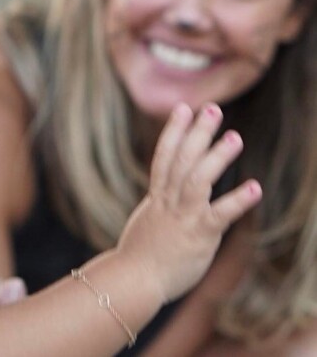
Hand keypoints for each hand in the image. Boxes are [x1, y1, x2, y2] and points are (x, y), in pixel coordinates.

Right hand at [117, 103, 260, 304]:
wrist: (133, 280)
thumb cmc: (139, 254)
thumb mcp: (147, 221)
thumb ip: (159, 205)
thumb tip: (162, 195)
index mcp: (157, 196)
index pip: (164, 155)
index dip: (174, 130)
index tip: (183, 108)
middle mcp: (168, 200)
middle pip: (182, 159)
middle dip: (197, 132)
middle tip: (212, 109)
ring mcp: (183, 217)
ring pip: (198, 179)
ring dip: (216, 157)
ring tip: (235, 137)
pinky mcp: (198, 236)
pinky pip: (219, 215)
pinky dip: (236, 200)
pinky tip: (255, 187)